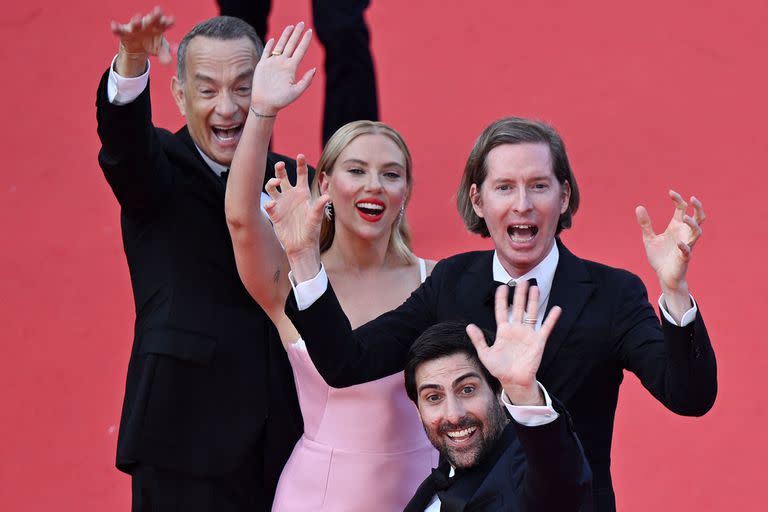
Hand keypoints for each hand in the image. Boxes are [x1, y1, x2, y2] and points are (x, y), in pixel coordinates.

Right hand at [110, 7, 173, 63]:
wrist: (137, 47)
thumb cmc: (152, 44)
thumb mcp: (160, 50)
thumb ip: (165, 55)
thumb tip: (168, 62)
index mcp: (158, 27)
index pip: (164, 24)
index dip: (167, 22)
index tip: (171, 21)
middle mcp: (147, 25)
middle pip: (151, 19)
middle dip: (155, 15)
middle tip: (158, 11)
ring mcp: (135, 27)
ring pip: (135, 23)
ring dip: (136, 21)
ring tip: (138, 18)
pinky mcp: (124, 32)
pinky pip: (119, 30)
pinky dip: (116, 28)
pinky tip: (113, 26)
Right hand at [250, 23, 315, 115]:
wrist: (265, 104)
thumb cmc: (281, 101)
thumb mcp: (296, 91)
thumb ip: (306, 81)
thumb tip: (314, 69)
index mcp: (291, 68)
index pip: (300, 51)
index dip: (305, 41)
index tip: (310, 31)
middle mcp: (283, 63)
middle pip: (291, 45)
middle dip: (296, 34)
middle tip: (301, 23)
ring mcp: (273, 63)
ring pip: (280, 46)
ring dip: (285, 36)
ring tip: (291, 27)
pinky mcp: (263, 65)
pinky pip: (267, 53)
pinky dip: (270, 46)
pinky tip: (274, 40)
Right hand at [264, 155, 327, 269]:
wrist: (302, 246)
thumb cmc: (312, 231)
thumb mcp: (316, 218)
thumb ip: (320, 206)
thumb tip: (327, 196)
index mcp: (303, 193)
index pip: (301, 174)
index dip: (300, 164)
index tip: (300, 155)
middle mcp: (291, 196)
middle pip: (283, 176)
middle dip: (280, 169)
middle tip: (280, 165)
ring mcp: (282, 204)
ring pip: (272, 187)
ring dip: (272, 182)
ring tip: (275, 182)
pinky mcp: (274, 214)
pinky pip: (268, 204)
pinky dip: (269, 203)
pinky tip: (272, 205)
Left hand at [466, 282, 560, 404]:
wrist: (513, 381)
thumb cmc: (499, 368)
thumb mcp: (485, 354)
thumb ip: (478, 340)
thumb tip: (468, 326)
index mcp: (503, 331)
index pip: (501, 311)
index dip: (501, 299)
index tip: (501, 287)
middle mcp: (516, 329)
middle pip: (517, 308)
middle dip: (519, 294)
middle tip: (521, 281)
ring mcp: (528, 334)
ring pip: (531, 313)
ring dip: (533, 301)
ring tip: (535, 287)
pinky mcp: (538, 341)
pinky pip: (546, 327)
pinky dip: (551, 318)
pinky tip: (556, 308)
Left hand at [636, 190, 704, 293]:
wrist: (663, 275)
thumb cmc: (659, 256)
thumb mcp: (649, 238)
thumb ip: (645, 224)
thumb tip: (639, 207)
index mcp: (676, 227)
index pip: (682, 209)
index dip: (678, 199)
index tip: (670, 192)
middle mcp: (683, 234)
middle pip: (699, 217)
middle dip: (698, 207)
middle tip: (692, 198)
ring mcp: (686, 245)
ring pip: (697, 232)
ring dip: (692, 224)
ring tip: (685, 217)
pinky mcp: (684, 258)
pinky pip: (687, 251)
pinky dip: (684, 246)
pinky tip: (678, 243)